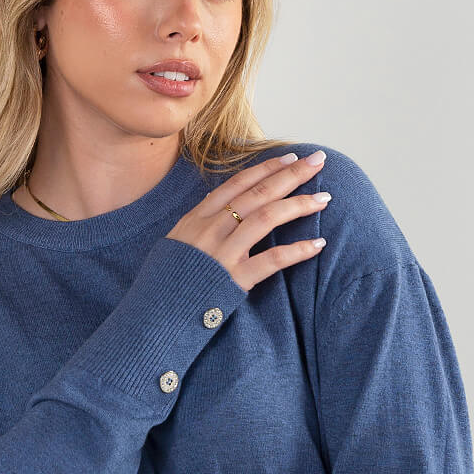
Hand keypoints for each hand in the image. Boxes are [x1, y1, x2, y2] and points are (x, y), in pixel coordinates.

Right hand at [166, 149, 328, 291]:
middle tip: (318, 162)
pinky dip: (297, 250)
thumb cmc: (163, 285)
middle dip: (291, 174)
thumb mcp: (174, 246)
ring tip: (324, 198)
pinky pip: (272, 260)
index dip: (266, 169)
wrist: (150, 316)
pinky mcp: (232, 279)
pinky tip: (318, 244)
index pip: (237, 184)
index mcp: (196, 218)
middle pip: (257, 193)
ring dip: (299, 204)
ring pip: (266, 217)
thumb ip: (198, 229)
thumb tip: (220, 217)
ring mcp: (222, 253)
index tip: (290, 158)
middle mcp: (210, 229)